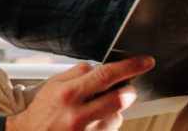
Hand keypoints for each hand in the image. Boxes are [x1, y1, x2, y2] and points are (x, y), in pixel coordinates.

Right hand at [5, 56, 153, 130]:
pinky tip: (90, 124)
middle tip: (124, 89)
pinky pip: (111, 129)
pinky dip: (106, 124)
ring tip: (92, 112)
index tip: (145, 62)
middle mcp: (79, 115)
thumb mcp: (52, 85)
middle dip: (128, 91)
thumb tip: (97, 67)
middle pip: (120, 99)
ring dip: (112, 110)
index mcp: (69, 94)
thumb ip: (76, 73)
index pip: (105, 75)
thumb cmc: (43, 112)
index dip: (129, 67)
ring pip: (117, 116)